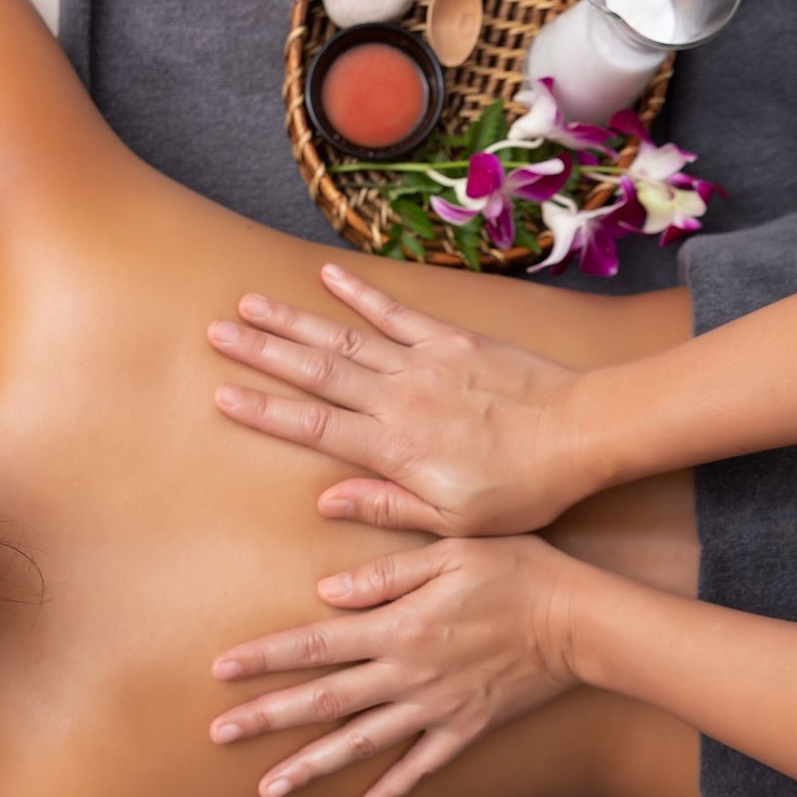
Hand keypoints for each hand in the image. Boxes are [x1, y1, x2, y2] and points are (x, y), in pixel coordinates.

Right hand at [208, 263, 597, 535]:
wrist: (580, 434)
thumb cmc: (521, 489)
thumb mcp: (453, 520)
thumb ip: (387, 506)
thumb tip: (326, 502)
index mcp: (394, 447)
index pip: (313, 426)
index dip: (264, 411)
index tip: (222, 395)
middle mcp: (398, 398)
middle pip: (315, 372)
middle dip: (261, 352)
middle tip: (216, 333)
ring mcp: (423, 363)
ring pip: (344, 337)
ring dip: (294, 320)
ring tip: (249, 303)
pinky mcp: (450, 339)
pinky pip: (395, 313)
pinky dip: (359, 293)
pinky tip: (326, 276)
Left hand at [209, 536, 582, 796]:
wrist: (580, 621)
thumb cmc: (516, 572)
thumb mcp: (449, 551)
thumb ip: (385, 572)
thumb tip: (326, 593)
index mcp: (398, 627)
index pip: (315, 644)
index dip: (265, 658)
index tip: (220, 670)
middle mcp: (408, 674)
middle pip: (323, 702)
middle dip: (266, 718)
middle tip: (217, 735)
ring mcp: (435, 708)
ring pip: (360, 743)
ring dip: (311, 766)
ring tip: (267, 789)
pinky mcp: (465, 728)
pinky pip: (420, 767)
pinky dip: (390, 793)